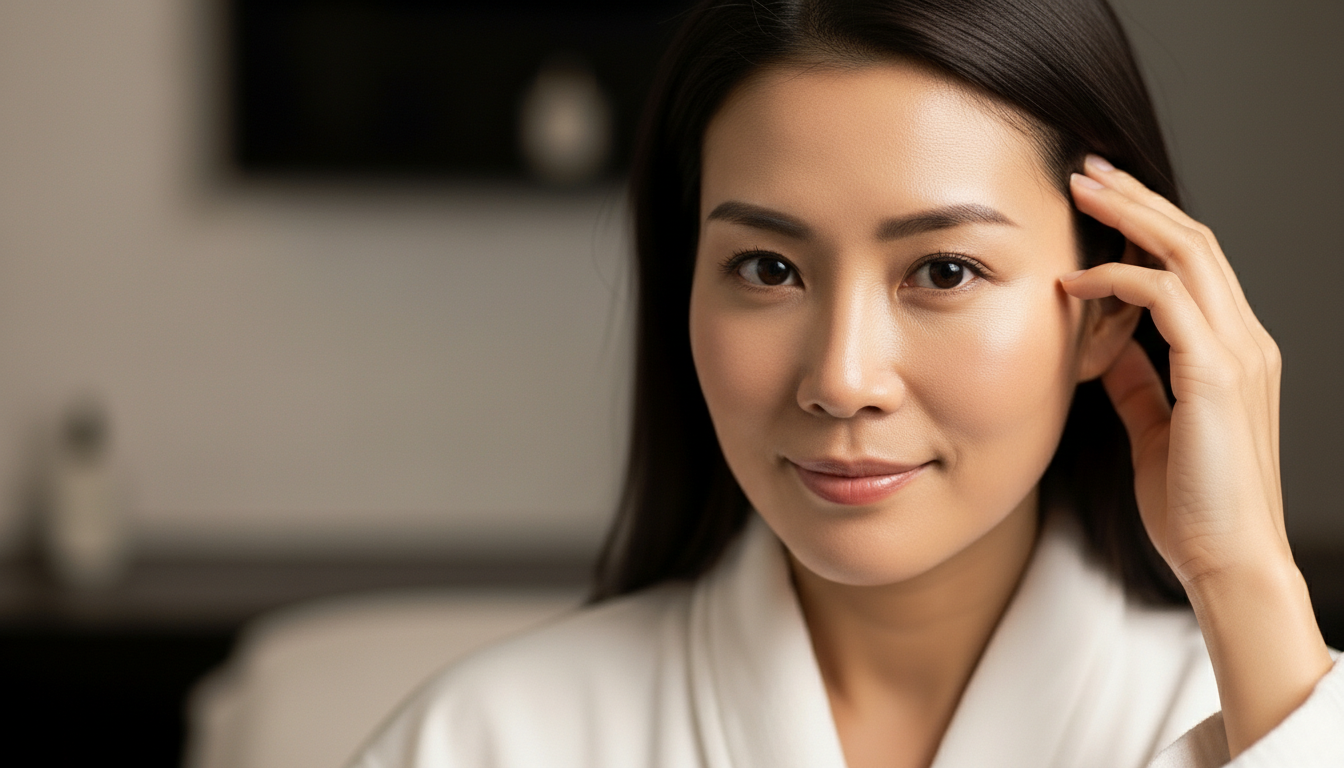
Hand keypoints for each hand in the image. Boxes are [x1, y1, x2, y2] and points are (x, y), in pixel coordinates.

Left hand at [1061, 155, 1330, 755]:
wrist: (1227, 559)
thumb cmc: (1192, 503)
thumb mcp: (1156, 427)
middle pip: (1194, 240)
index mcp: (1232, 351)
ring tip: (1080, 190)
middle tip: (1086, 168)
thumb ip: (1140, 381)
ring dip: (1130, 216)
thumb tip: (1109, 344)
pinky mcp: (1215, 377)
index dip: (1149, 224)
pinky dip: (1120, 279)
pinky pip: (1167, 301)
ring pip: (1188, 254)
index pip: (1195, 264)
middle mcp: (1244, 341)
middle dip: (1138, 198)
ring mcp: (1237, 355)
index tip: (1101, 198)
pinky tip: (1076, 279)